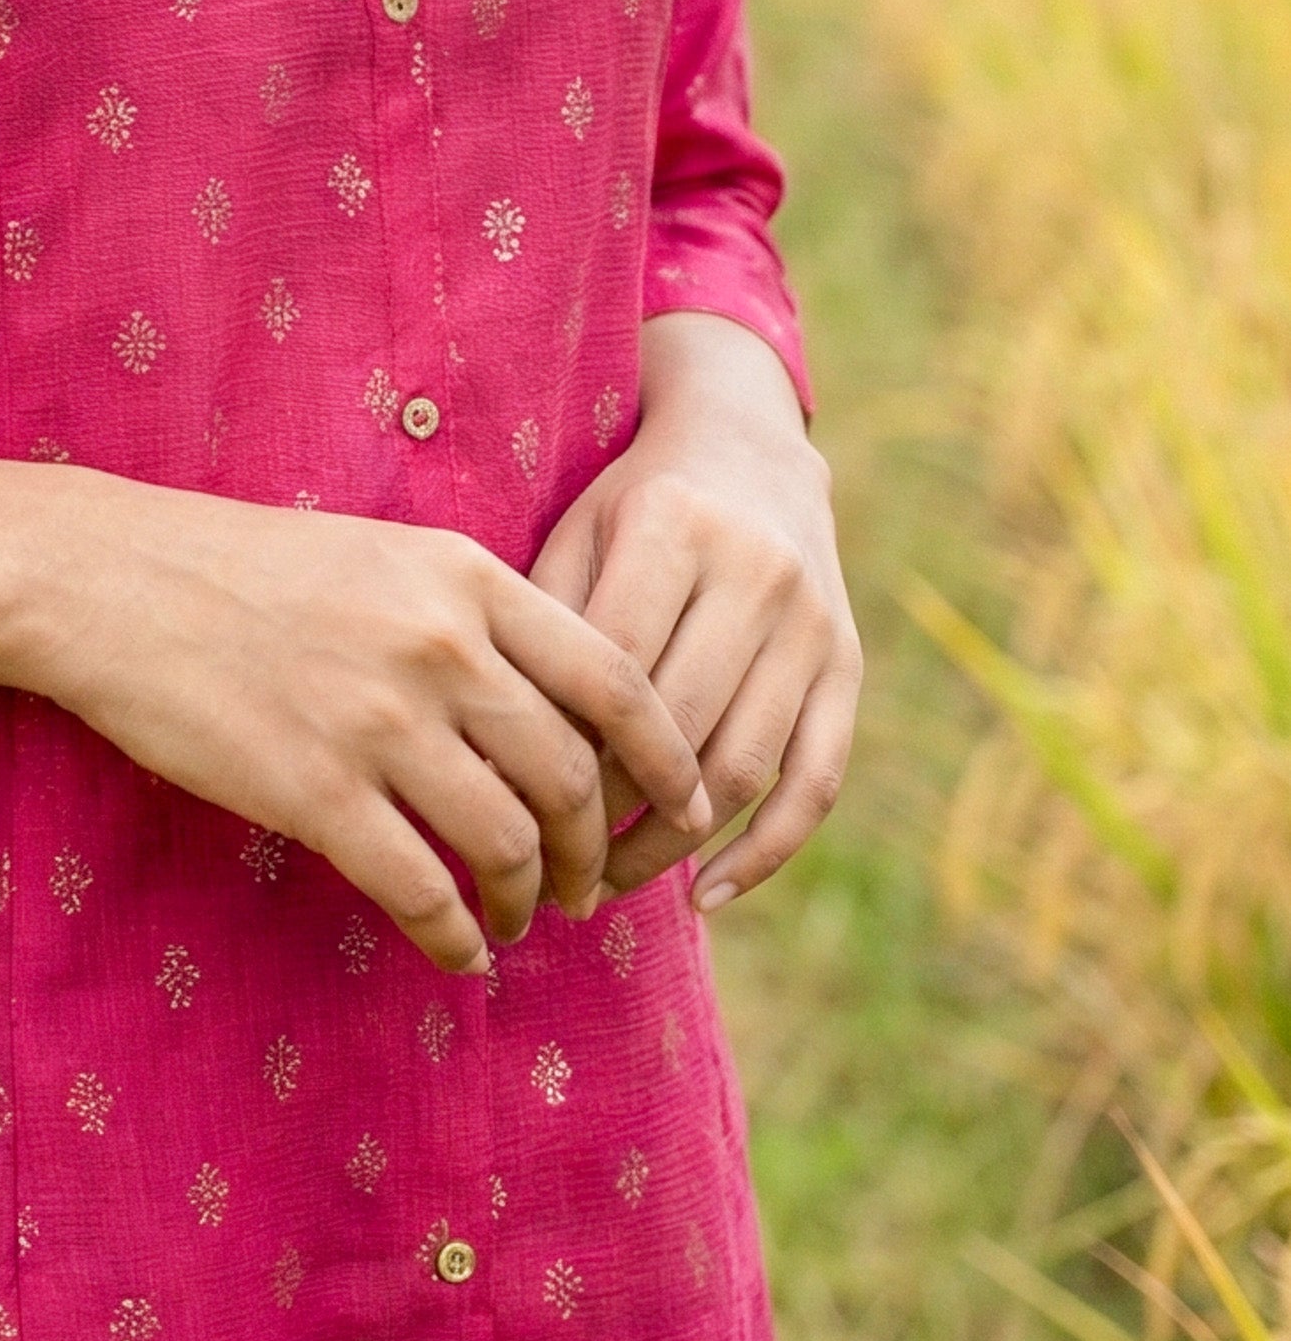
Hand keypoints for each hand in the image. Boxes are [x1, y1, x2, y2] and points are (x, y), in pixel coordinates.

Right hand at [10, 475, 710, 975]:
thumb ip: (472, 617)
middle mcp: (440, 647)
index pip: (617, 679)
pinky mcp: (314, 791)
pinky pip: (419, 890)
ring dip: (530, 901)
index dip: (670, 760)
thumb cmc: (247, 568)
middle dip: (600, 851)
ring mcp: (378, 722)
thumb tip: (554, 708)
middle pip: (573, 776)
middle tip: (594, 890)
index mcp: (466, 579)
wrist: (110, 580)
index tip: (692, 810)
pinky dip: (455, 939)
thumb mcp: (384, 558)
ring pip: (507, 841)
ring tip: (520, 921)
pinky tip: (459, 955)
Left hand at [529, 311, 858, 914]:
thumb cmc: (633, 503)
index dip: (565, 751)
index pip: (614, 670)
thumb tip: (492, 750)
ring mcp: (811, 624)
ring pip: (743, 766)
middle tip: (551, 870)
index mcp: (672, 526)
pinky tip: (707, 895)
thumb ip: (544, 622)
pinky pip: (816, 780)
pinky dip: (765, 850)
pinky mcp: (849, 665)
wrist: (750, 445)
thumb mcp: (577, 529)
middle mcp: (754, 574)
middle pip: (679, 727)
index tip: (511, 810)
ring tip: (608, 884)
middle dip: (610, 813)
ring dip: (673, 845)